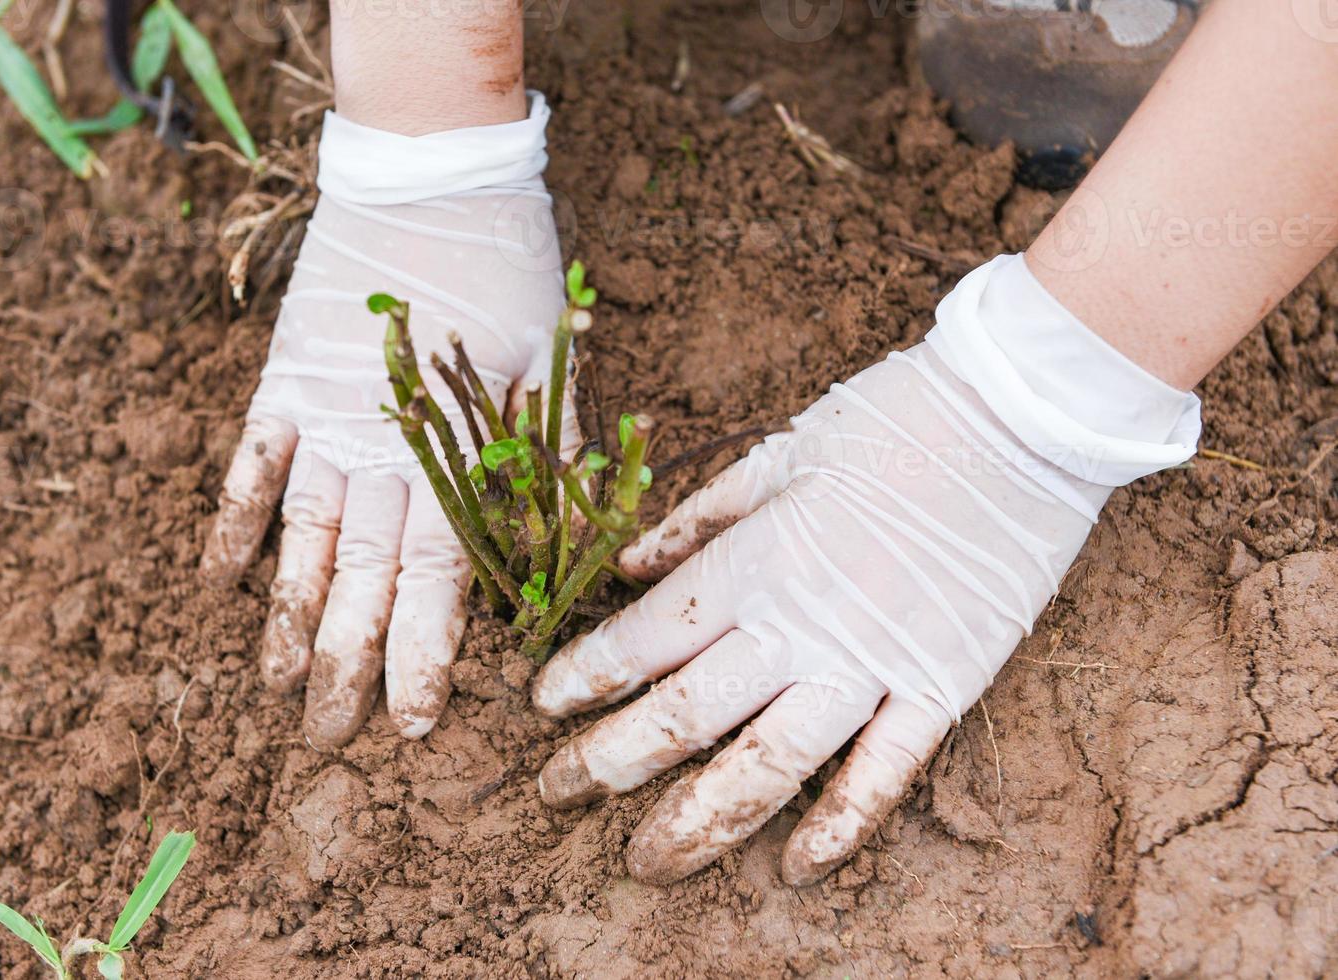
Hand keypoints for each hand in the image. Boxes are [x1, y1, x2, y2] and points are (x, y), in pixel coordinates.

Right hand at [203, 180, 572, 748]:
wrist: (428, 171)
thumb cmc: (505, 264)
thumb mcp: (553, 358)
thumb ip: (551, 454)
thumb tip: (569, 544)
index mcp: (450, 455)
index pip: (435, 581)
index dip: (421, 656)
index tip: (411, 724)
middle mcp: (379, 452)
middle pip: (361, 581)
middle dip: (348, 665)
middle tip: (332, 741)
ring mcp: (323, 420)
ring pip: (301, 540)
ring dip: (286, 616)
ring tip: (276, 687)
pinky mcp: (283, 382)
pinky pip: (249, 464)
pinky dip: (233, 519)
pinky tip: (217, 580)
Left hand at [532, 342, 1108, 884]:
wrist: (1020, 416)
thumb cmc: (893, 420)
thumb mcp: (779, 454)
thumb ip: (699, 518)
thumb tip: (630, 562)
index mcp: (755, 562)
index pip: (646, 638)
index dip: (586, 676)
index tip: (542, 705)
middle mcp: (802, 625)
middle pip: (687, 716)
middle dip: (609, 762)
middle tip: (555, 794)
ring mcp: (874, 664)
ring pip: (770, 765)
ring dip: (701, 821)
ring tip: (647, 862)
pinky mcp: (942, 686)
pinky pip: (885, 775)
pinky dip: (842, 828)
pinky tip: (796, 869)